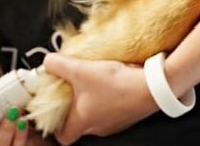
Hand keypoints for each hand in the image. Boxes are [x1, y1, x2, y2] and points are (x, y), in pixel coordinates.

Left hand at [41, 54, 155, 142]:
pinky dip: (106, 97)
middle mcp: (98, 128)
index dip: (54, 126)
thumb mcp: (80, 69)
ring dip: (90, 100)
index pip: (62, 137)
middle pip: (78, 124)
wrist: (152, 87)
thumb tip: (47, 62)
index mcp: (83, 122)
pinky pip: (110, 109)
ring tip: (88, 81)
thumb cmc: (117, 85)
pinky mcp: (126, 115)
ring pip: (95, 115)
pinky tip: (108, 81)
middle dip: (72, 107)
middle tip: (68, 89)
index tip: (51, 110)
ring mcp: (114, 123)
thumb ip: (58, 65)